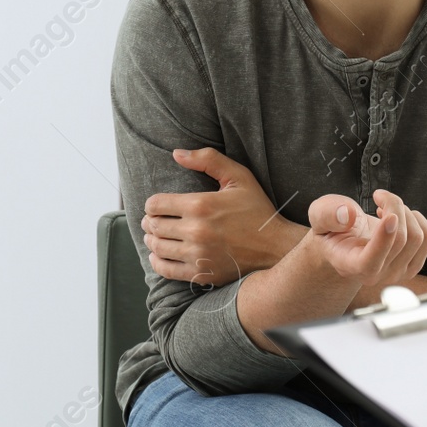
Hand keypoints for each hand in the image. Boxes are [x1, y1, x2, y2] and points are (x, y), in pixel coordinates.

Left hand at [141, 148, 305, 286]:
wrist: (275, 247)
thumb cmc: (257, 209)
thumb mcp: (239, 177)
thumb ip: (208, 159)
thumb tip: (176, 153)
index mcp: (201, 205)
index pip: (156, 205)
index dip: (152, 204)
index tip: (157, 206)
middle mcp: (196, 231)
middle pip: (154, 226)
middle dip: (150, 222)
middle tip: (154, 221)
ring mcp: (198, 255)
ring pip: (157, 247)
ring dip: (151, 240)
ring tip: (155, 236)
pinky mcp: (201, 273)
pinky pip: (166, 269)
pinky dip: (157, 262)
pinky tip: (159, 255)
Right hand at [299, 189, 426, 289]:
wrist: (346, 243)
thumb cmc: (332, 229)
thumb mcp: (319, 215)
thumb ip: (327, 214)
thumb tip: (347, 215)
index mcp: (350, 265)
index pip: (370, 262)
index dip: (383, 239)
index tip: (389, 215)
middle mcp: (376, 275)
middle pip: (400, 239)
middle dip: (394, 206)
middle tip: (379, 195)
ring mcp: (397, 273)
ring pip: (417, 237)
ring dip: (405, 211)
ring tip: (387, 207)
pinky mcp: (413, 264)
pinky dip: (416, 218)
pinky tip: (398, 217)